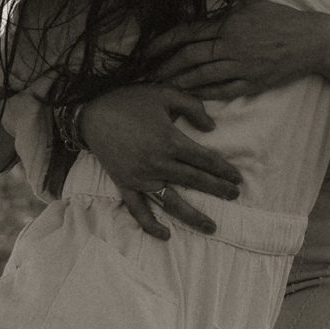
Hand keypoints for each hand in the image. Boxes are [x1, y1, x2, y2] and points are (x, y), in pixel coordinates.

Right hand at [80, 84, 240, 240]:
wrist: (92, 112)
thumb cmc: (130, 100)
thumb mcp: (164, 93)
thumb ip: (192, 107)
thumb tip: (212, 127)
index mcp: (170, 141)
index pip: (205, 160)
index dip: (224, 170)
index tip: (237, 178)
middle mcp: (158, 163)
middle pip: (195, 180)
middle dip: (218, 189)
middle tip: (234, 196)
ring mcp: (141, 178)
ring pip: (172, 202)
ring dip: (193, 216)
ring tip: (211, 227)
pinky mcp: (125, 185)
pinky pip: (138, 210)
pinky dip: (151, 225)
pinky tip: (166, 235)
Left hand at [144, 0, 327, 99]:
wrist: (311, 41)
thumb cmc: (281, 19)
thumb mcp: (251, 6)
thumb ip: (225, 12)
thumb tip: (200, 15)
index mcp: (229, 24)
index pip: (189, 32)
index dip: (165, 41)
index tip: (148, 50)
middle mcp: (232, 45)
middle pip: (190, 57)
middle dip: (166, 65)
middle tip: (148, 73)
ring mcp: (242, 66)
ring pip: (203, 76)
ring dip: (179, 82)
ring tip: (162, 86)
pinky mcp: (252, 83)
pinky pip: (222, 90)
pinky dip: (204, 93)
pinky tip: (189, 95)